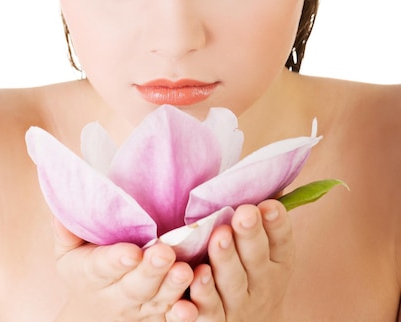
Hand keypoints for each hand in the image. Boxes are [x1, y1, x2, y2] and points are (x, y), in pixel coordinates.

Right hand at [53, 219, 197, 320]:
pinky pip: (170, 316)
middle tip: (165, 253)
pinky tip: (193, 303)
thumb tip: (61, 208)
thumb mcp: (68, 249)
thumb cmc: (84, 265)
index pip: (102, 267)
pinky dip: (183, 312)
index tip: (132, 251)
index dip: (116, 260)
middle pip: (134, 286)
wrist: (92, 311)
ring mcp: (139, 308)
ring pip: (156, 300)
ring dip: (172, 287)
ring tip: (186, 270)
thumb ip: (67, 230)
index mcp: (90, 273)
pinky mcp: (158, 315)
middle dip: (150, 270)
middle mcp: (115, 295)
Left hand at [187, 200, 293, 321]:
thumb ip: (260, 216)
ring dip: (225, 261)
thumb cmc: (249, 271)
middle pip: (256, 260)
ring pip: (231, 283)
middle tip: (242, 214)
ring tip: (218, 238)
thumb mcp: (265, 248)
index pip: (282, 242)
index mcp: (278, 262)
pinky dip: (201, 297)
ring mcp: (239, 306)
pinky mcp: (215, 321)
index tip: (268, 205)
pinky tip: (194, 278)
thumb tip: (263, 170)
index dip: (277, 223)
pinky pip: (207, 311)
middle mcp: (263, 284)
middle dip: (250, 236)